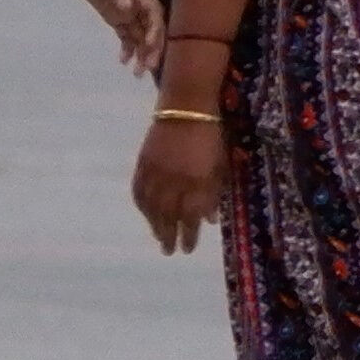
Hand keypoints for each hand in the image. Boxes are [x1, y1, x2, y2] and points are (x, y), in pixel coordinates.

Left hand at [68, 0, 167, 76]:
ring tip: (136, 74)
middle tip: (147, 69)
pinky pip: (128, 38)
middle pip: (152, 31)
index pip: (155, 15)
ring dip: (142, 55)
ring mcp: (131, 15)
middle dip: (152, 50)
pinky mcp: (120, 21)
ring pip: (142, 38)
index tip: (149, 46)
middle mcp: (141, 7)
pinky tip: (123, 62)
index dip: (155, 31)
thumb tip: (128, 6)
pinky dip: (128, 50)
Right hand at [132, 113, 223, 255]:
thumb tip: (211, 219)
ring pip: (152, 206)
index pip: (191, 215)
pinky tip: (146, 214)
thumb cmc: (211, 134)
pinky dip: (142, 205)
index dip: (190, 235)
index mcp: (198, 180)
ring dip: (155, 225)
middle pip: (169, 215)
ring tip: (159, 238)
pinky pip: (139, 189)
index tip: (189, 249)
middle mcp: (175, 180)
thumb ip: (215, 191)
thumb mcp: (221, 164)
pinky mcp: (143, 162)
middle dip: (171, 236)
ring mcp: (157, 171)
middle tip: (171, 251)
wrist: (186, 107)